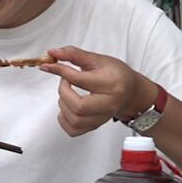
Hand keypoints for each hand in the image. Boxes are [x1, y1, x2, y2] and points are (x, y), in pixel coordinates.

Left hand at [41, 46, 156, 136]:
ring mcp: (103, 117)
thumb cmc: (117, 75)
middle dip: (63, 92)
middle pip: (79, 106)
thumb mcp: (98, 59)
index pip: (79, 80)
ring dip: (63, 104)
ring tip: (67, 93)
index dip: (60, 71)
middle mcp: (109, 104)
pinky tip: (67, 107)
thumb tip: (52, 52)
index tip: (49, 65)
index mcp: (111, 83)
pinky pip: (73, 130)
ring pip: (75, 120)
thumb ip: (74, 54)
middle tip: (65, 81)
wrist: (131, 92)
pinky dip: (64, 119)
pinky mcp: (95, 126)